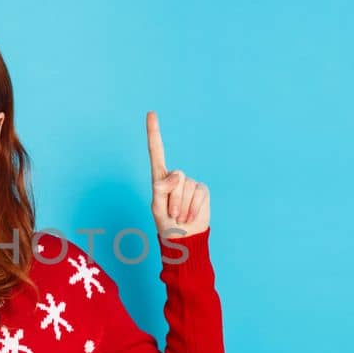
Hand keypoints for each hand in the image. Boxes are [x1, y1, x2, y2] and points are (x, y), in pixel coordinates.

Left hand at [146, 111, 209, 238]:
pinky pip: (198, 194)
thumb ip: (161, 189)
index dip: (154, 132)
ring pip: (186, 188)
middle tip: (171, 213)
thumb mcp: (157, 207)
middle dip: (172, 199)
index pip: (156, 151)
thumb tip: (176, 175)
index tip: (151, 113)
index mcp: (160, 178)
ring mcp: (190, 183)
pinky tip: (189, 216)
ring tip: (179, 216)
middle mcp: (176, 177)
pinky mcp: (202, 190)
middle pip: (175, 178)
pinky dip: (192, 208)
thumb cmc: (166, 224)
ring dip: (181, 207)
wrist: (183, 239)